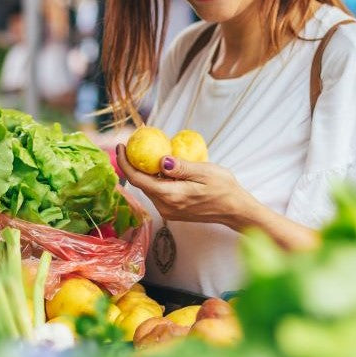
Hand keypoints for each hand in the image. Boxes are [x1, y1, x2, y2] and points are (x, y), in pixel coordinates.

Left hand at [115, 144, 257, 228]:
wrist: (235, 210)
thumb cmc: (223, 189)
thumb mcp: (204, 172)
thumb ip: (181, 167)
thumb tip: (160, 160)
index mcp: (171, 196)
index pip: (139, 180)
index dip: (125, 163)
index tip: (120, 147)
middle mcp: (165, 207)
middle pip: (141, 184)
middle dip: (133, 164)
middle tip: (133, 144)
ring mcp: (168, 211)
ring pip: (149, 188)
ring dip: (145, 172)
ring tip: (147, 153)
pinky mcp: (173, 211)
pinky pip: (158, 192)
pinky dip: (155, 179)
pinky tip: (161, 167)